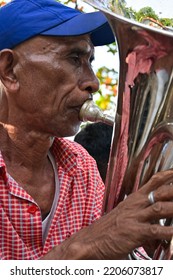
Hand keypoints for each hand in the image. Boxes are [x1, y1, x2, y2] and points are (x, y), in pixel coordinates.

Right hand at [41, 169, 172, 259]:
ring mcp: (135, 218)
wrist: (91, 240)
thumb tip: (156, 216)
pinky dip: (169, 232)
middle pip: (160, 193)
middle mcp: (135, 205)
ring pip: (160, 209)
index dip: (167, 176)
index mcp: (133, 199)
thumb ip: (141, 213)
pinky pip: (156, 231)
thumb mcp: (124, 214)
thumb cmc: (109, 228)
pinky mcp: (135, 233)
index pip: (153, 182)